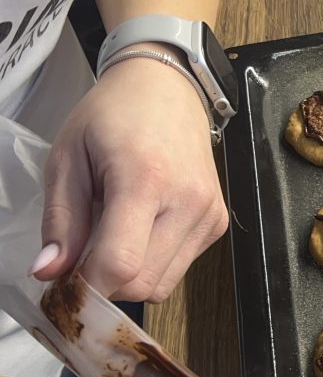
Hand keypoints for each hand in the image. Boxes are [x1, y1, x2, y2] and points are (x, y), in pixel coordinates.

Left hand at [31, 46, 227, 300]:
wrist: (167, 90)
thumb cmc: (111, 116)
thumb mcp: (67, 158)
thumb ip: (61, 220)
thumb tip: (49, 274)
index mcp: (145, 179)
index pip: (120, 264)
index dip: (86, 285)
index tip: (64, 277)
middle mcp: (188, 202)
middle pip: (142, 284)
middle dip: (106, 283)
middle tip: (83, 256)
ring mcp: (209, 215)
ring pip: (162, 286)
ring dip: (131, 276)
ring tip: (115, 236)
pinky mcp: (217, 223)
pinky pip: (178, 270)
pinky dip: (153, 263)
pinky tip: (143, 228)